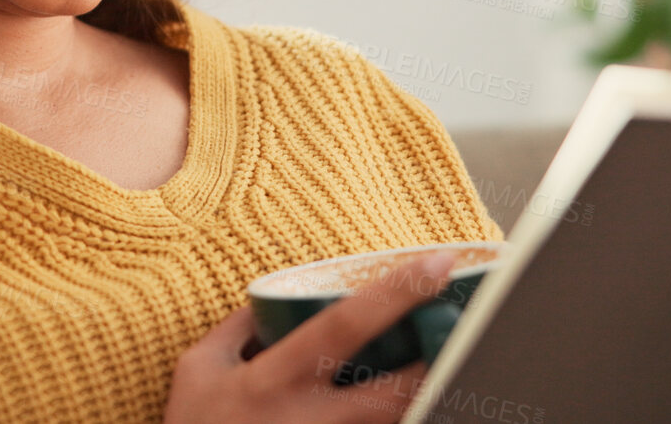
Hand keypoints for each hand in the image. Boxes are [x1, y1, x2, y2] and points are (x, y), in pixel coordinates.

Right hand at [162, 251, 456, 423]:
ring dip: (430, 402)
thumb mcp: (199, 368)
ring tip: (452, 371)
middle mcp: (311, 421)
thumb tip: (273, 297)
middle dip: (443, 363)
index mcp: (276, 380)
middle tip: (471, 332)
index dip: (396, 291)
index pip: (347, 325)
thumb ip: (236, 328)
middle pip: (400, 393)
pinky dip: (405, 420)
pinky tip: (424, 403)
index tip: (438, 263)